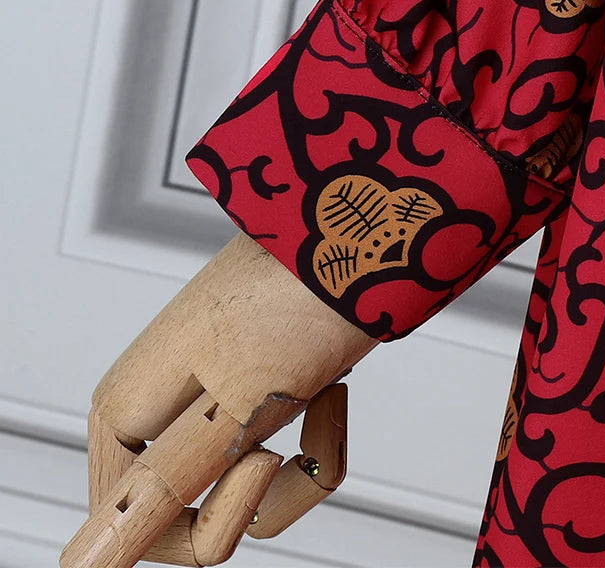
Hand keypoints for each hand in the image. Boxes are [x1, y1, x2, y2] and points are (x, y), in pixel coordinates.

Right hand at [60, 234, 378, 566]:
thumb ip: (160, 489)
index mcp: (126, 414)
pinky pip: (281, 453)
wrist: (359, 237)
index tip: (261, 458)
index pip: (135, 527)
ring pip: (252, 487)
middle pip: (201, 512)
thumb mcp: (229, 412)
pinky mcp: (258, 393)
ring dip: (304, 459)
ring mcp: (214, 401)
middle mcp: (162, 409)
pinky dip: (320, 433)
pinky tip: (334, 390)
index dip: (203, 523)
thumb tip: (78, 566)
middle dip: (265, 490)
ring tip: (323, 394)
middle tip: (286, 429)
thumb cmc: (294, 306)